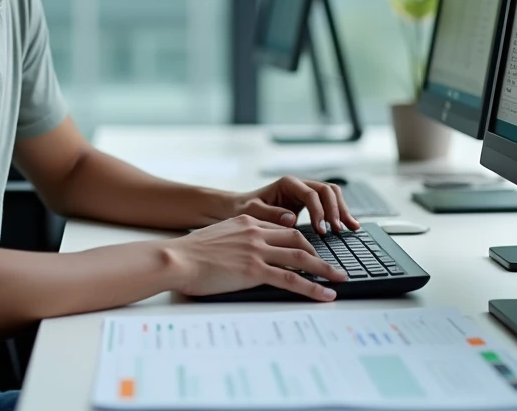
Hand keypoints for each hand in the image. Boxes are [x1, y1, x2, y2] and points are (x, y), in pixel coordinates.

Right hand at [165, 215, 347, 300]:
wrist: (176, 259)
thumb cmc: (189, 253)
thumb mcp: (217, 237)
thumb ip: (236, 241)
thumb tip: (242, 255)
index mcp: (247, 222)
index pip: (282, 228)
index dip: (300, 240)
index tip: (311, 250)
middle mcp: (256, 232)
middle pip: (298, 238)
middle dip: (318, 253)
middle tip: (332, 265)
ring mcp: (257, 250)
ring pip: (301, 257)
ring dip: (324, 269)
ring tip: (339, 280)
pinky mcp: (255, 270)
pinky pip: (292, 279)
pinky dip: (312, 287)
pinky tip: (325, 294)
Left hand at [233, 176, 361, 234]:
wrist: (239, 208)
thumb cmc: (243, 210)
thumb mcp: (251, 212)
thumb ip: (270, 214)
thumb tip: (291, 218)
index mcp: (287, 183)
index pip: (311, 194)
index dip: (319, 211)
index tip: (321, 230)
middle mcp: (299, 185)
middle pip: (327, 190)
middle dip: (335, 209)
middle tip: (338, 229)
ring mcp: (305, 192)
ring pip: (332, 195)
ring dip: (342, 210)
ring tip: (351, 228)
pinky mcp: (309, 203)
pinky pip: (329, 203)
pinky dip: (339, 213)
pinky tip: (348, 226)